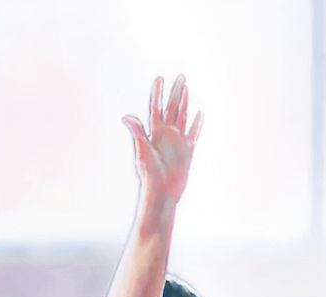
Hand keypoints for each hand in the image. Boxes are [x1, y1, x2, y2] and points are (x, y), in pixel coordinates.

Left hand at [122, 75, 201, 204]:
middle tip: (179, 76)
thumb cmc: (150, 175)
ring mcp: (178, 142)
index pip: (156, 108)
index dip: (158, 93)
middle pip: (172, 108)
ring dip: (184, 102)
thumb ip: (137, 133)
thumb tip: (126, 116)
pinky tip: (199, 114)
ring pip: (182, 116)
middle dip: (175, 92)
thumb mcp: (142, 152)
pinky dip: (197, 123)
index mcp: (155, 133)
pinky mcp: (187, 151)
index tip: (159, 78)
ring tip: (186, 88)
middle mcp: (167, 135)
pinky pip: (194, 133)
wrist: (162, 192)